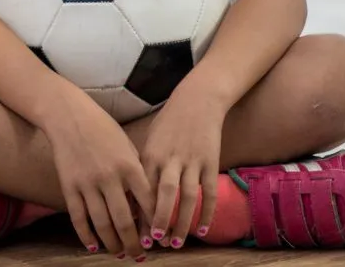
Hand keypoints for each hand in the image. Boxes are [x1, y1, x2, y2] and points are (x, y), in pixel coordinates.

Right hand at [45, 94, 154, 259]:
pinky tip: (93, 246)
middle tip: (139, 256)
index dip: (154, 226)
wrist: (69, 115)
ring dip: (112, 244)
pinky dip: (85, 235)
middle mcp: (109, 177)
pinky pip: (78, 216)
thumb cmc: (104, 130)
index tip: (159, 241)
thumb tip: (144, 209)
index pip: (147, 204)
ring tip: (119, 254)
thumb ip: (137, 176)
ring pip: (101, 223)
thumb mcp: (127, 148)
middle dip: (133, 243)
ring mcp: (87, 182)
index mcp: (130, 166)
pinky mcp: (69, 185)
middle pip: (124, 221)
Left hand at [139, 89, 226, 248]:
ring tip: (175, 243)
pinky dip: (206, 212)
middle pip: (163, 195)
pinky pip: (208, 192)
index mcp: (150, 154)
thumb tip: (135, 196)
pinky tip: (202, 231)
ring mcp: (192, 161)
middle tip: (154, 244)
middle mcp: (170, 159)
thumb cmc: (168, 124)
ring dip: (181, 222)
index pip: (142, 188)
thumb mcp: (150, 141)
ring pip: (187, 197)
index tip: (134, 232)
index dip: (139, 212)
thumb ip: (144, 166)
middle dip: (158, 220)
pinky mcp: (210, 162)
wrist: (196, 101)